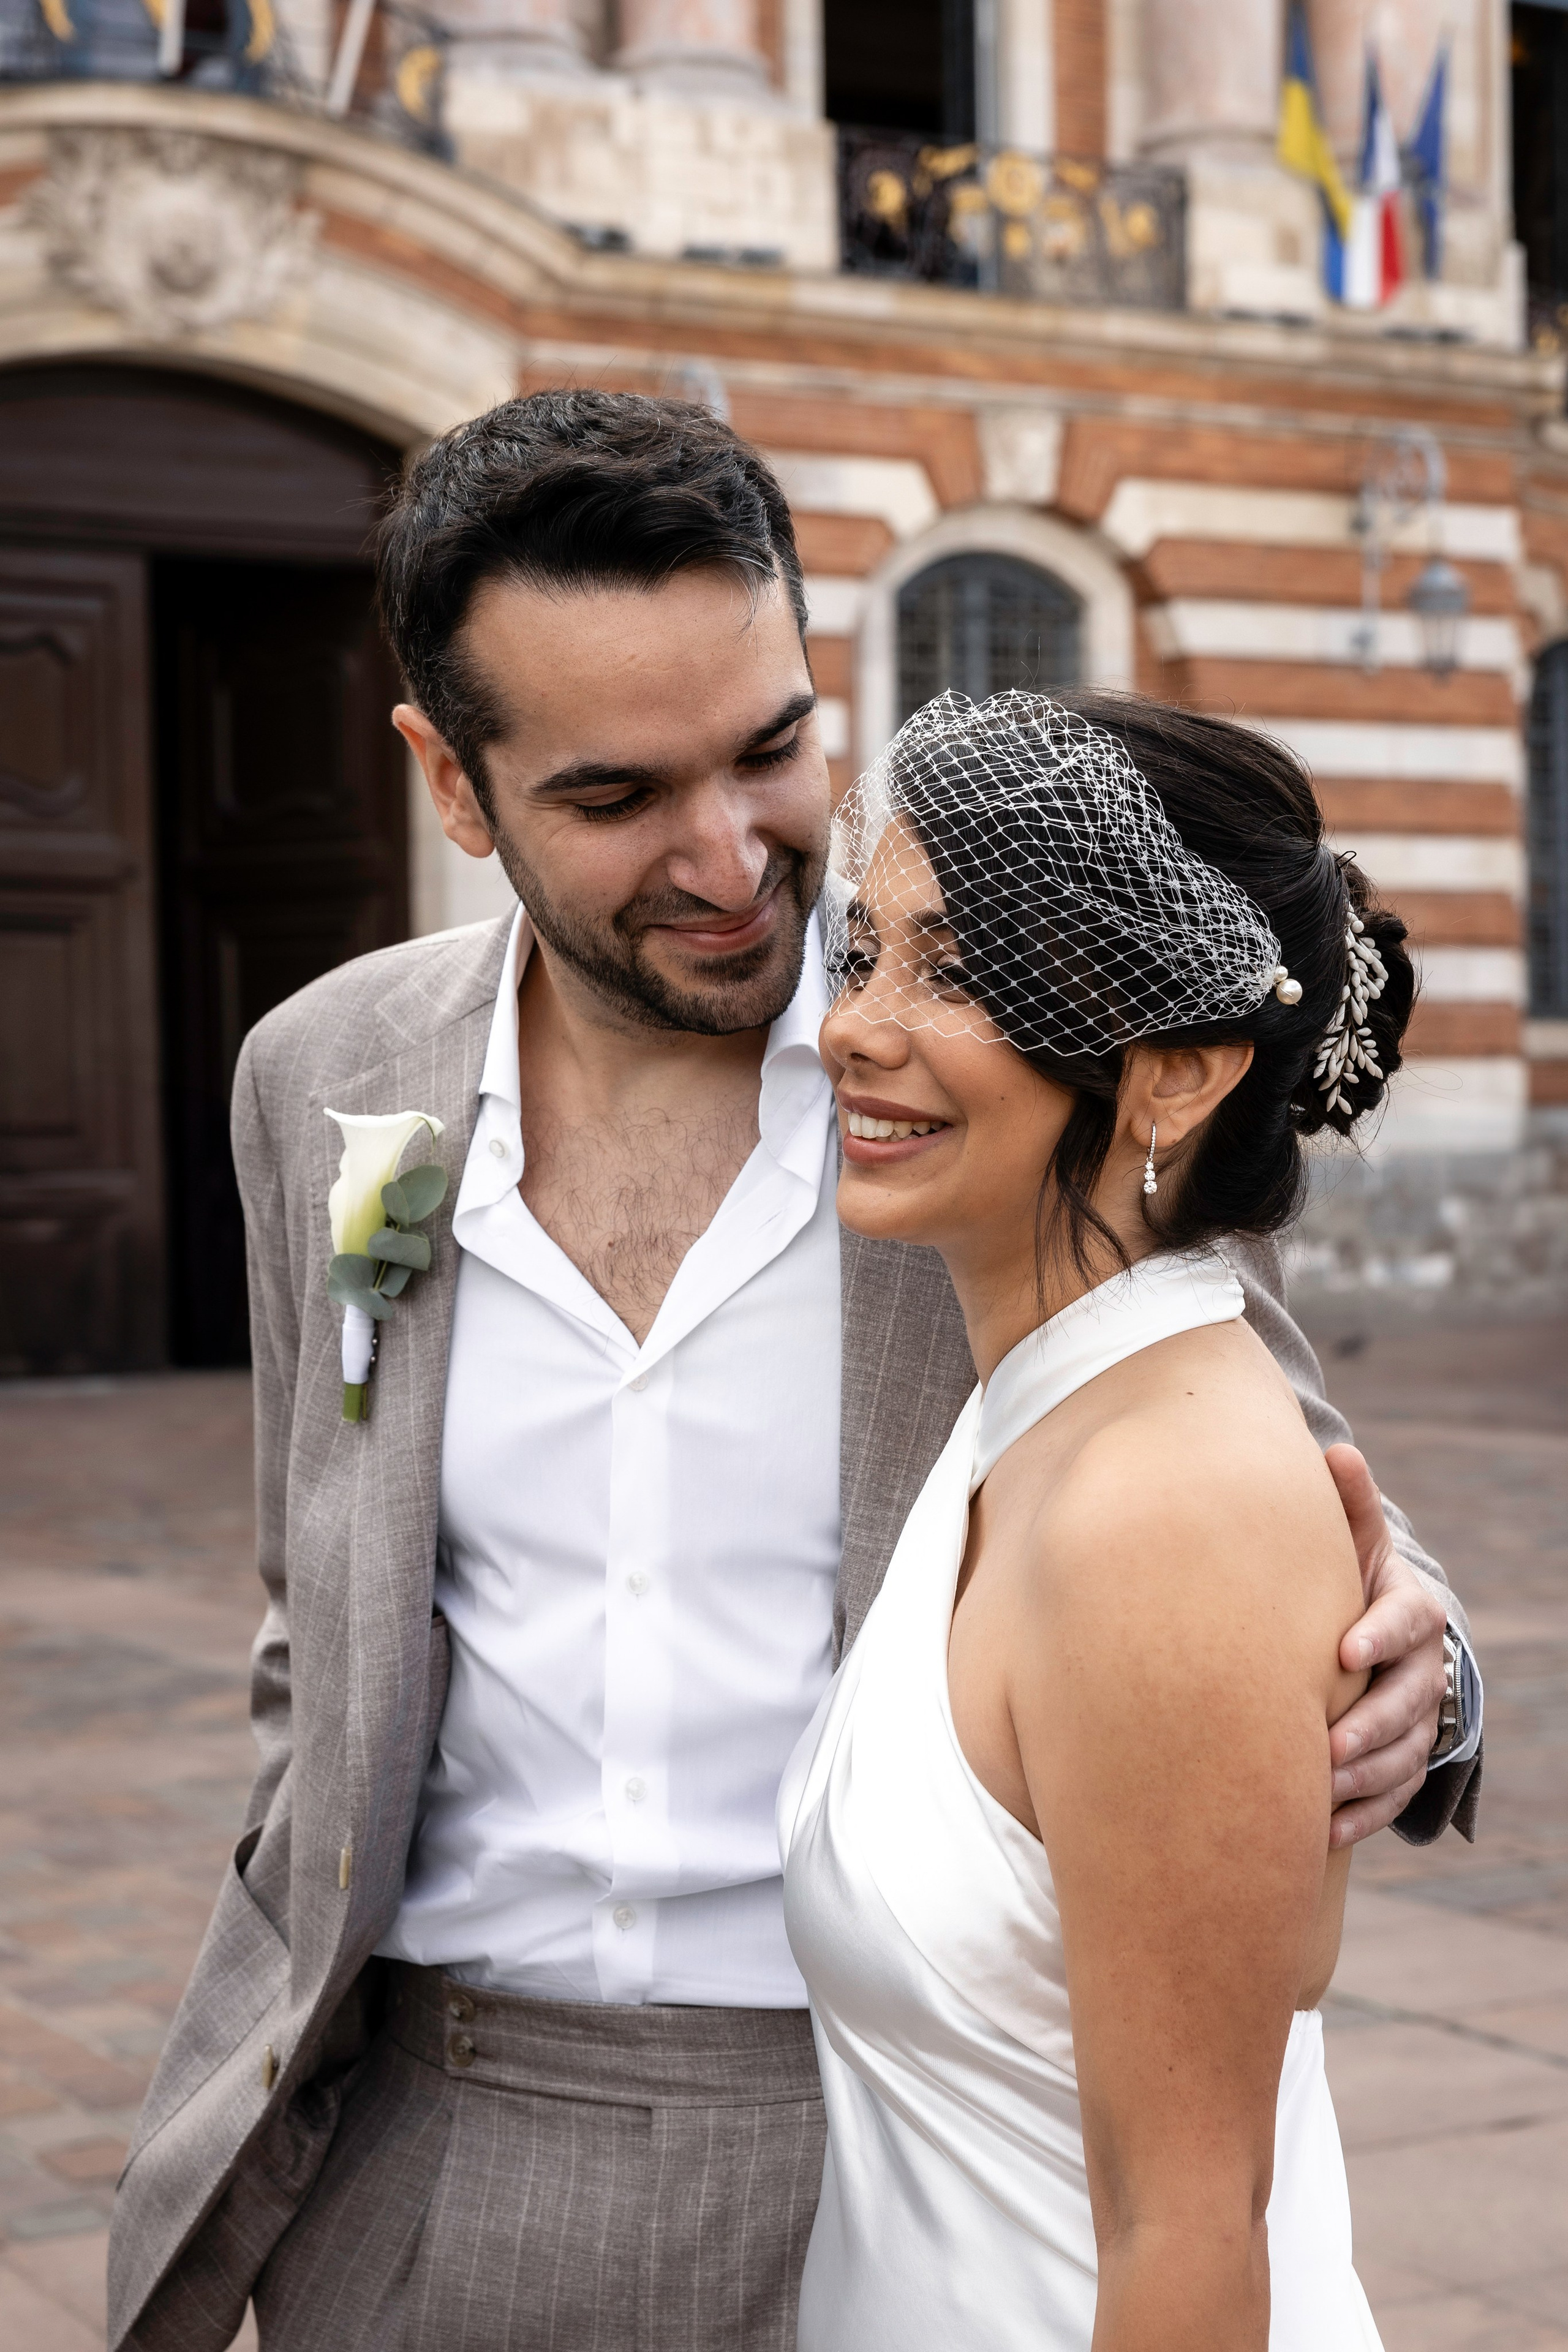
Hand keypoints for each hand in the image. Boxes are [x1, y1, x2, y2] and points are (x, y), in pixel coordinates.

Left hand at [1324, 1445, 1447, 1848]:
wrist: (1378, 1634)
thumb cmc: (1351, 1580)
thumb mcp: (1353, 1541)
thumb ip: (1347, 1505)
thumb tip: (1337, 1451)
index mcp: (1412, 1611)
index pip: (1407, 1622)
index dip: (1380, 1636)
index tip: (1344, 1653)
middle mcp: (1424, 1669)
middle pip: (1409, 1702)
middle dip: (1370, 1727)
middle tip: (1326, 1746)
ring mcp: (1420, 1720)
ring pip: (1404, 1756)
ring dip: (1364, 1778)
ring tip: (1317, 1791)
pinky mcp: (1405, 1762)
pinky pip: (1393, 1797)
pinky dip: (1362, 1816)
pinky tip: (1322, 1831)